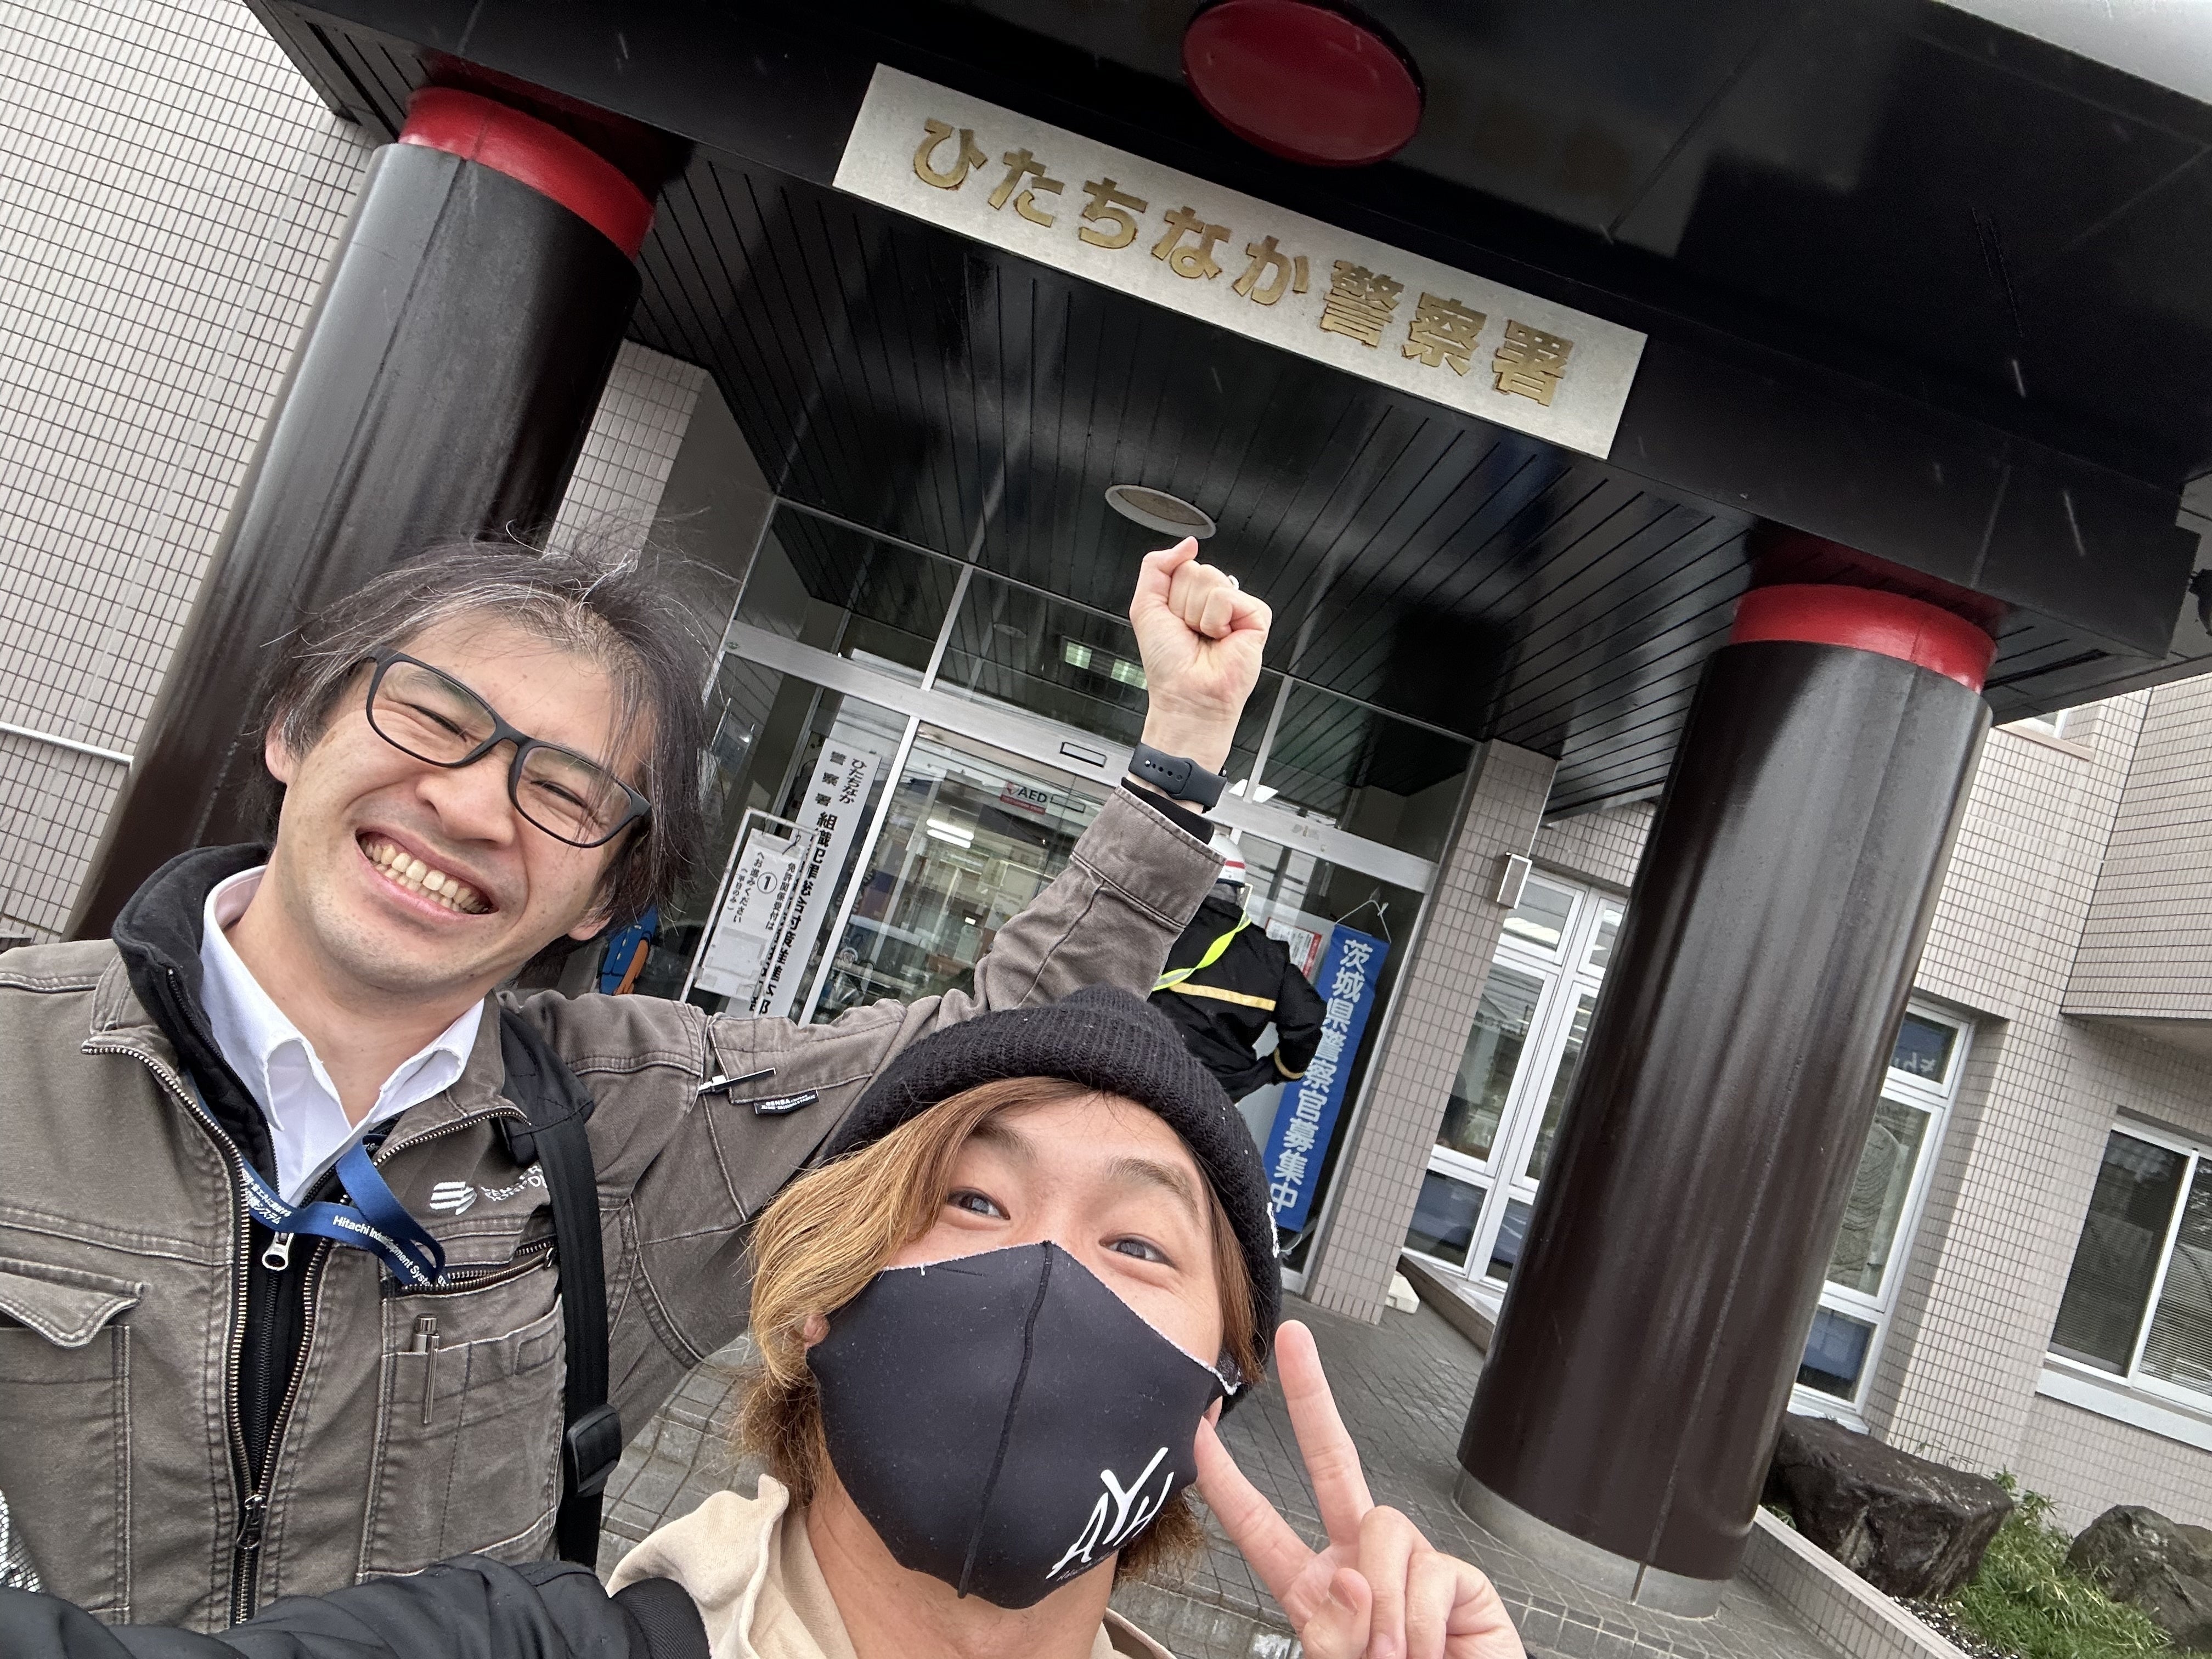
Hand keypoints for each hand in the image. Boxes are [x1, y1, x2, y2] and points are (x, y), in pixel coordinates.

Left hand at [1128, 538, 1269, 773]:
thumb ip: (1157, 566)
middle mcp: (1214, 600)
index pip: (1181, 567)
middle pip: (1196, 571)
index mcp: (1190, 596)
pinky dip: (1217, 620)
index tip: (1174, 622)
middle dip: (1183, 604)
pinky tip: (1221, 639)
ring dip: (1197, 615)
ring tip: (1204, 638)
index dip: (1170, 595)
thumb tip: (1187, 543)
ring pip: (1211, 581)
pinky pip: (1228, 597)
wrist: (1186, 694)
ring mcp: (1237, 607)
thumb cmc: (1168, 663)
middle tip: (1189, 632)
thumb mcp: (1145, 606)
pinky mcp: (1256, 616)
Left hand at [1196, 1322, 1524, 1658]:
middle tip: (1295, 1343)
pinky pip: (1428, 1572)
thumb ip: (1332, 1632)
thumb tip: (1353, 1581)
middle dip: (1313, 1399)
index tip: (1201, 1428)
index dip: (1226, 1478)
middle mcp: (1360, 1564)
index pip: (1260, 1524)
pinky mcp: (1458, 1578)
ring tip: (1392, 1656)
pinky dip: (1418, 1624)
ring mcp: (1410, 1566)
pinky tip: (1426, 1650)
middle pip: (1333, 1464)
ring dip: (1383, 1607)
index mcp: (1316, 1588)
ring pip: (1382, 1529)